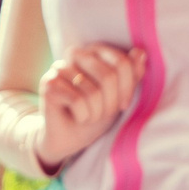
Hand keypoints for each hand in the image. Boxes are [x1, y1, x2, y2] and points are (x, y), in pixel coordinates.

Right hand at [38, 42, 145, 170]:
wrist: (69, 139)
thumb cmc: (95, 114)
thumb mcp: (119, 95)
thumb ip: (131, 74)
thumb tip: (140, 53)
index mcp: (95, 51)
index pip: (122, 62)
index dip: (127, 89)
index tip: (123, 105)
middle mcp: (76, 54)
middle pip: (108, 76)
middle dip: (110, 103)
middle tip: (102, 114)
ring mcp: (60, 67)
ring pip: (93, 92)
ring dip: (95, 113)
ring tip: (88, 116)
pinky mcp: (48, 84)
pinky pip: (77, 101)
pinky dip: (83, 117)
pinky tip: (76, 117)